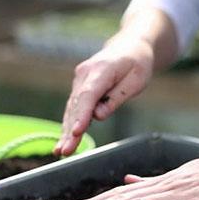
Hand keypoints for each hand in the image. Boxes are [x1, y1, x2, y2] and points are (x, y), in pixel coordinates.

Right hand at [54, 36, 154, 155]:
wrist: (129, 47)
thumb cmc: (137, 64)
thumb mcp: (137, 80)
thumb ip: (117, 97)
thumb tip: (98, 116)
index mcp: (101, 70)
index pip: (89, 95)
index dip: (82, 115)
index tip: (76, 132)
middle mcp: (84, 74)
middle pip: (77, 106)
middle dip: (70, 130)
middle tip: (65, 151)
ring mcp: (79, 81)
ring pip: (72, 109)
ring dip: (66, 131)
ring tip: (61, 152)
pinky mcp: (80, 88)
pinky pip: (74, 108)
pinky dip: (69, 124)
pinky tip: (64, 141)